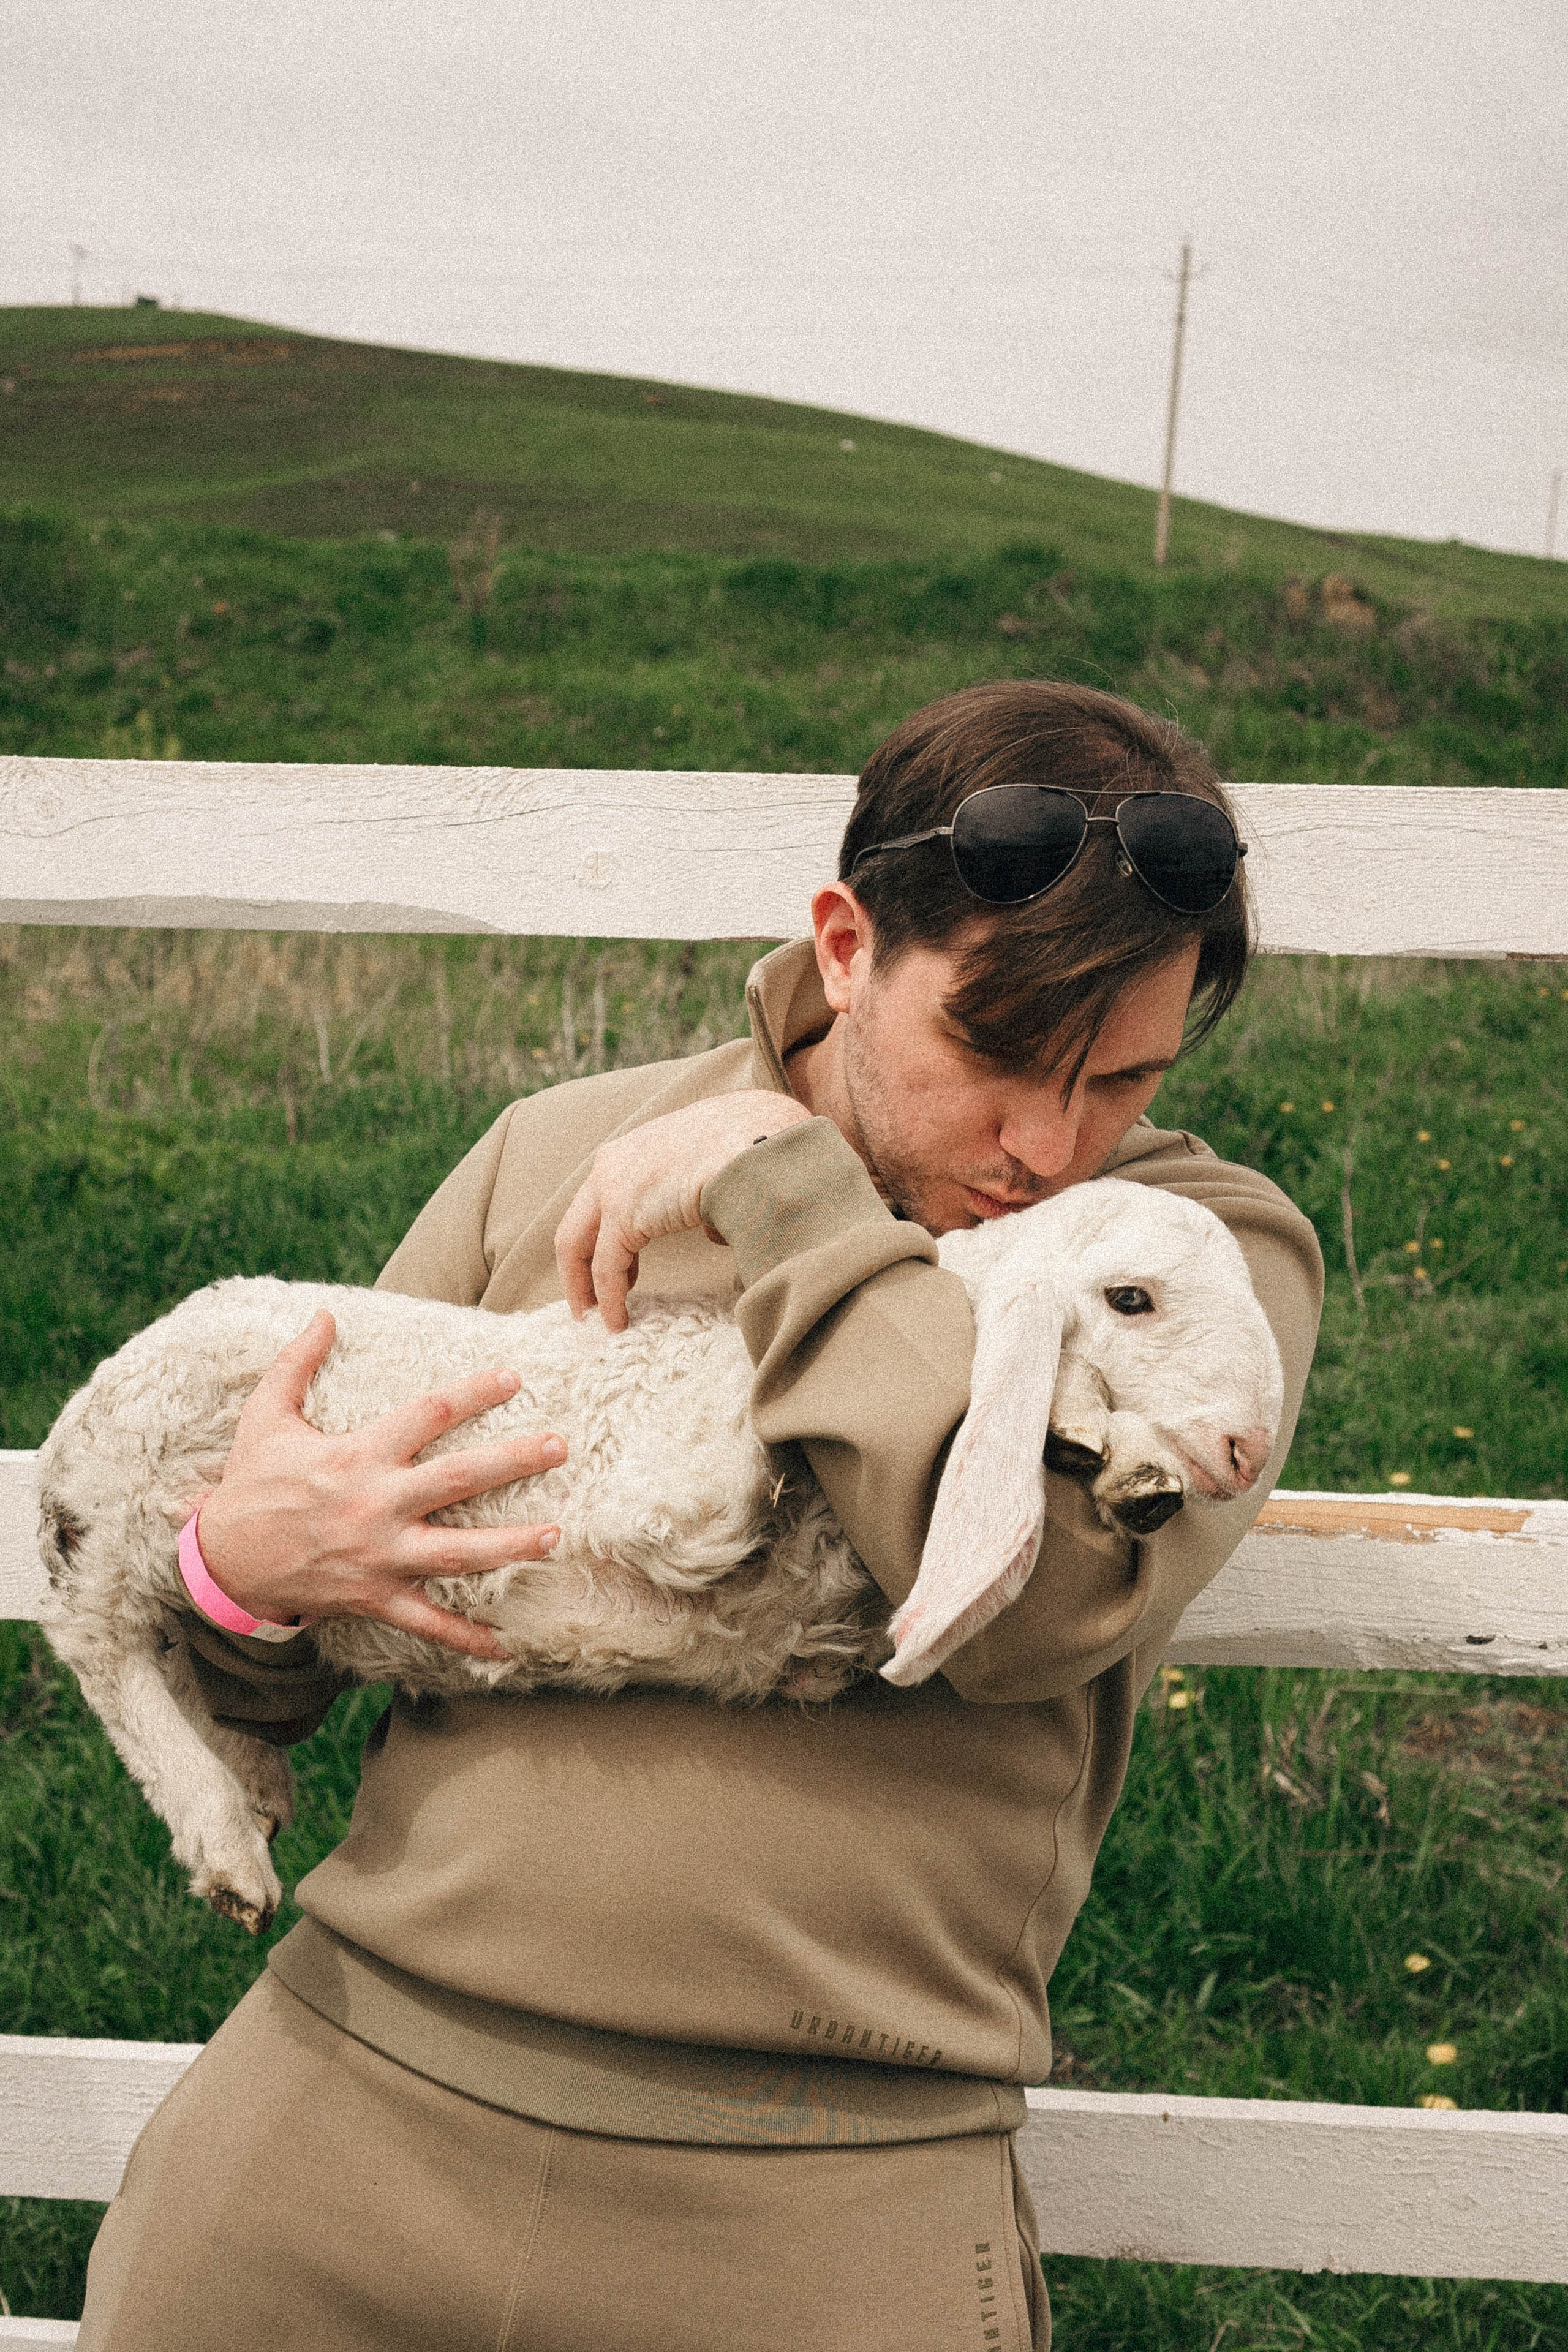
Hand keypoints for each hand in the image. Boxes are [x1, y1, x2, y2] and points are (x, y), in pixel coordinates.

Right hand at [192, 1310, 566, 1660]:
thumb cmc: (251, 1484)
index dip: (473, 1392)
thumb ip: (296, 1362)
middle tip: (559, 1445)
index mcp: (356, 1456)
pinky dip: (467, 1639)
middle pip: (458, 1479)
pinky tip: (506, 1647)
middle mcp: (375, 1506)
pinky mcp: (376, 1598)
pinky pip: (428, 1624)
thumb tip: (325, 1313)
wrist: (222, 1562)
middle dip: (513, 1461)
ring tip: (557, 1536)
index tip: (514, 1377)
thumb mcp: (265, 1416)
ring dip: (510, 1546)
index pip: (428, 1414)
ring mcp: (379, 1556)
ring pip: (457, 1553)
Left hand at [554, 1091, 811, 1330]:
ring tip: (596, 1321)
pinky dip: (608, 1298)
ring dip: (585, 1288)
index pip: (599, 1200)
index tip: (622, 1272)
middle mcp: (612, 1163)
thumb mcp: (717, 1164)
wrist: (761, 1143)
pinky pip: (606, 1267)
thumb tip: (712, 1233)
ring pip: (576, 1246)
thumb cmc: (754, 1145)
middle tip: (589, 1304)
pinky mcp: (623, 1213)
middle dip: (578, 1269)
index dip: (603, 1241)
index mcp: (633, 1149)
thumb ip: (705, 1196)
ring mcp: (612, 1186)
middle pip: (576, 1225)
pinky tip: (617, 1321)